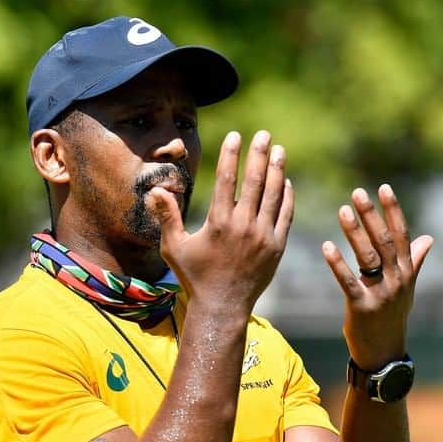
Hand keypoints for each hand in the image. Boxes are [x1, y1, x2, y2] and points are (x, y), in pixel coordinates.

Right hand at [149, 130, 293, 312]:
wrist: (222, 307)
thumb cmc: (194, 277)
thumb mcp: (174, 247)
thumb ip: (167, 217)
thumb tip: (155, 190)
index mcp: (218, 223)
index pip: (227, 179)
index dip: (231, 154)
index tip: (235, 135)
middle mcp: (243, 227)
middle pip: (254, 181)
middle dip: (259, 154)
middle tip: (264, 134)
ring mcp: (263, 237)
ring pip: (274, 195)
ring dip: (277, 170)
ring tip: (279, 150)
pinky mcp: (277, 247)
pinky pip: (285, 215)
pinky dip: (287, 196)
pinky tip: (286, 181)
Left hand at [322, 185, 433, 369]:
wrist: (384, 353)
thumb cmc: (393, 316)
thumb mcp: (407, 287)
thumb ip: (415, 260)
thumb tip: (428, 237)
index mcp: (406, 271)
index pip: (401, 234)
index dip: (392, 210)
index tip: (383, 188)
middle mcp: (397, 280)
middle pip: (384, 241)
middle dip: (371, 215)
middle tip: (357, 192)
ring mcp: (381, 294)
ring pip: (368, 257)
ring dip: (354, 232)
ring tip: (342, 211)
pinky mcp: (362, 307)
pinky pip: (349, 282)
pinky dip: (337, 263)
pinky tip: (326, 246)